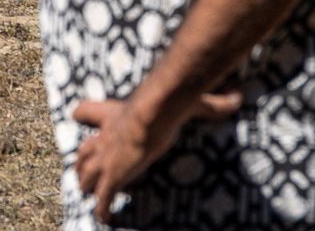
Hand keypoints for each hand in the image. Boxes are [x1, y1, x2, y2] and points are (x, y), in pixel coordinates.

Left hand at [71, 88, 240, 222]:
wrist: (153, 115)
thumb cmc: (165, 105)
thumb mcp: (186, 102)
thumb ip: (211, 103)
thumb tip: (237, 99)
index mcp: (113, 115)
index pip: (86, 111)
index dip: (83, 114)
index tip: (77, 116)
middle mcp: (104, 137)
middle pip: (83, 150)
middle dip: (81, 161)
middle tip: (81, 169)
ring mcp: (106, 158)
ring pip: (85, 174)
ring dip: (85, 183)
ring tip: (85, 192)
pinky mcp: (112, 177)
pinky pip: (102, 198)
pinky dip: (101, 208)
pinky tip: (103, 217)